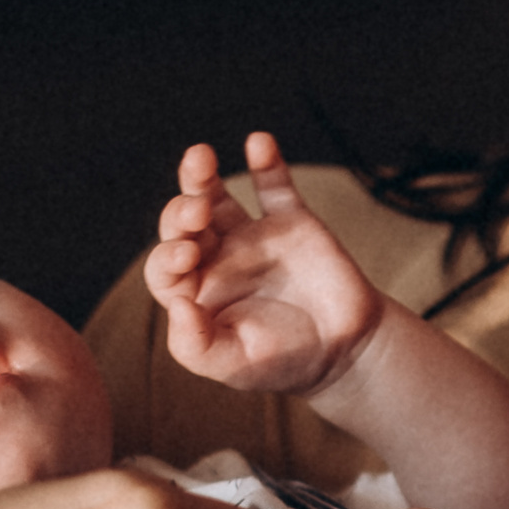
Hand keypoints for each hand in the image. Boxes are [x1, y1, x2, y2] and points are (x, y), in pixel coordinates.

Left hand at [146, 132, 385, 397]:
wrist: (344, 351)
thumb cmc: (283, 362)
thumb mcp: (233, 365)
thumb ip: (195, 344)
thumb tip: (177, 305)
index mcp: (196, 293)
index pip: (164, 267)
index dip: (167, 256)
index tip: (184, 256)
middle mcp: (217, 259)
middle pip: (183, 224)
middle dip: (180, 212)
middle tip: (195, 213)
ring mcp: (254, 237)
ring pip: (217, 197)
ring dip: (202, 176)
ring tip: (200, 157)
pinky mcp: (292, 223)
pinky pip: (275, 187)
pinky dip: (267, 163)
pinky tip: (258, 142)